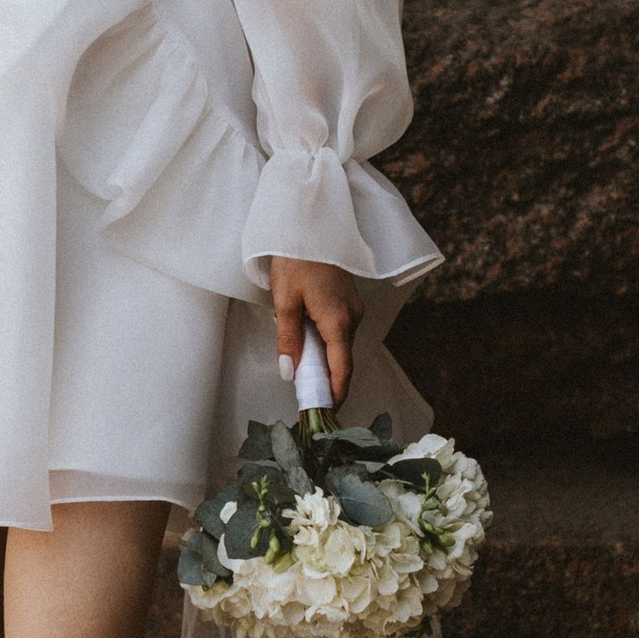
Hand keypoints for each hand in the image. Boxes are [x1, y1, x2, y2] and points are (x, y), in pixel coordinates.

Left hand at [268, 259, 358, 409]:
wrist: (310, 225)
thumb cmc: (296, 258)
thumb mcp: (285, 300)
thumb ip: (288, 339)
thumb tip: (290, 372)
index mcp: (338, 321)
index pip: (342, 369)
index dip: (336, 394)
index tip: (326, 413)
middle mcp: (353, 317)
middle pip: (342, 360)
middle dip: (327, 381)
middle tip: (306, 398)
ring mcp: (353, 308)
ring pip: (341, 345)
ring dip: (325, 361)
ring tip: (302, 373)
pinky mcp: (348, 301)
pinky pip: (339, 331)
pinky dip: (327, 344)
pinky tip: (308, 344)